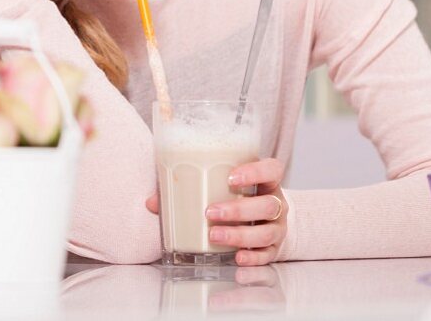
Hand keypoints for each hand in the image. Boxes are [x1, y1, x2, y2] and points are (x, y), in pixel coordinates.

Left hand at [145, 157, 288, 265]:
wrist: (262, 220)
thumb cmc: (234, 197)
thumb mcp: (219, 186)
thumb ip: (187, 187)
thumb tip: (152, 202)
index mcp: (266, 181)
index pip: (272, 169)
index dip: (256, 171)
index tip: (231, 177)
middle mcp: (277, 204)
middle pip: (267, 205)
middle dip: (238, 210)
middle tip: (210, 212)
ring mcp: (278, 228)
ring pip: (266, 233)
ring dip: (240, 235)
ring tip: (214, 236)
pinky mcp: (274, 249)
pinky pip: (267, 257)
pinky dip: (253, 260)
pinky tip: (237, 261)